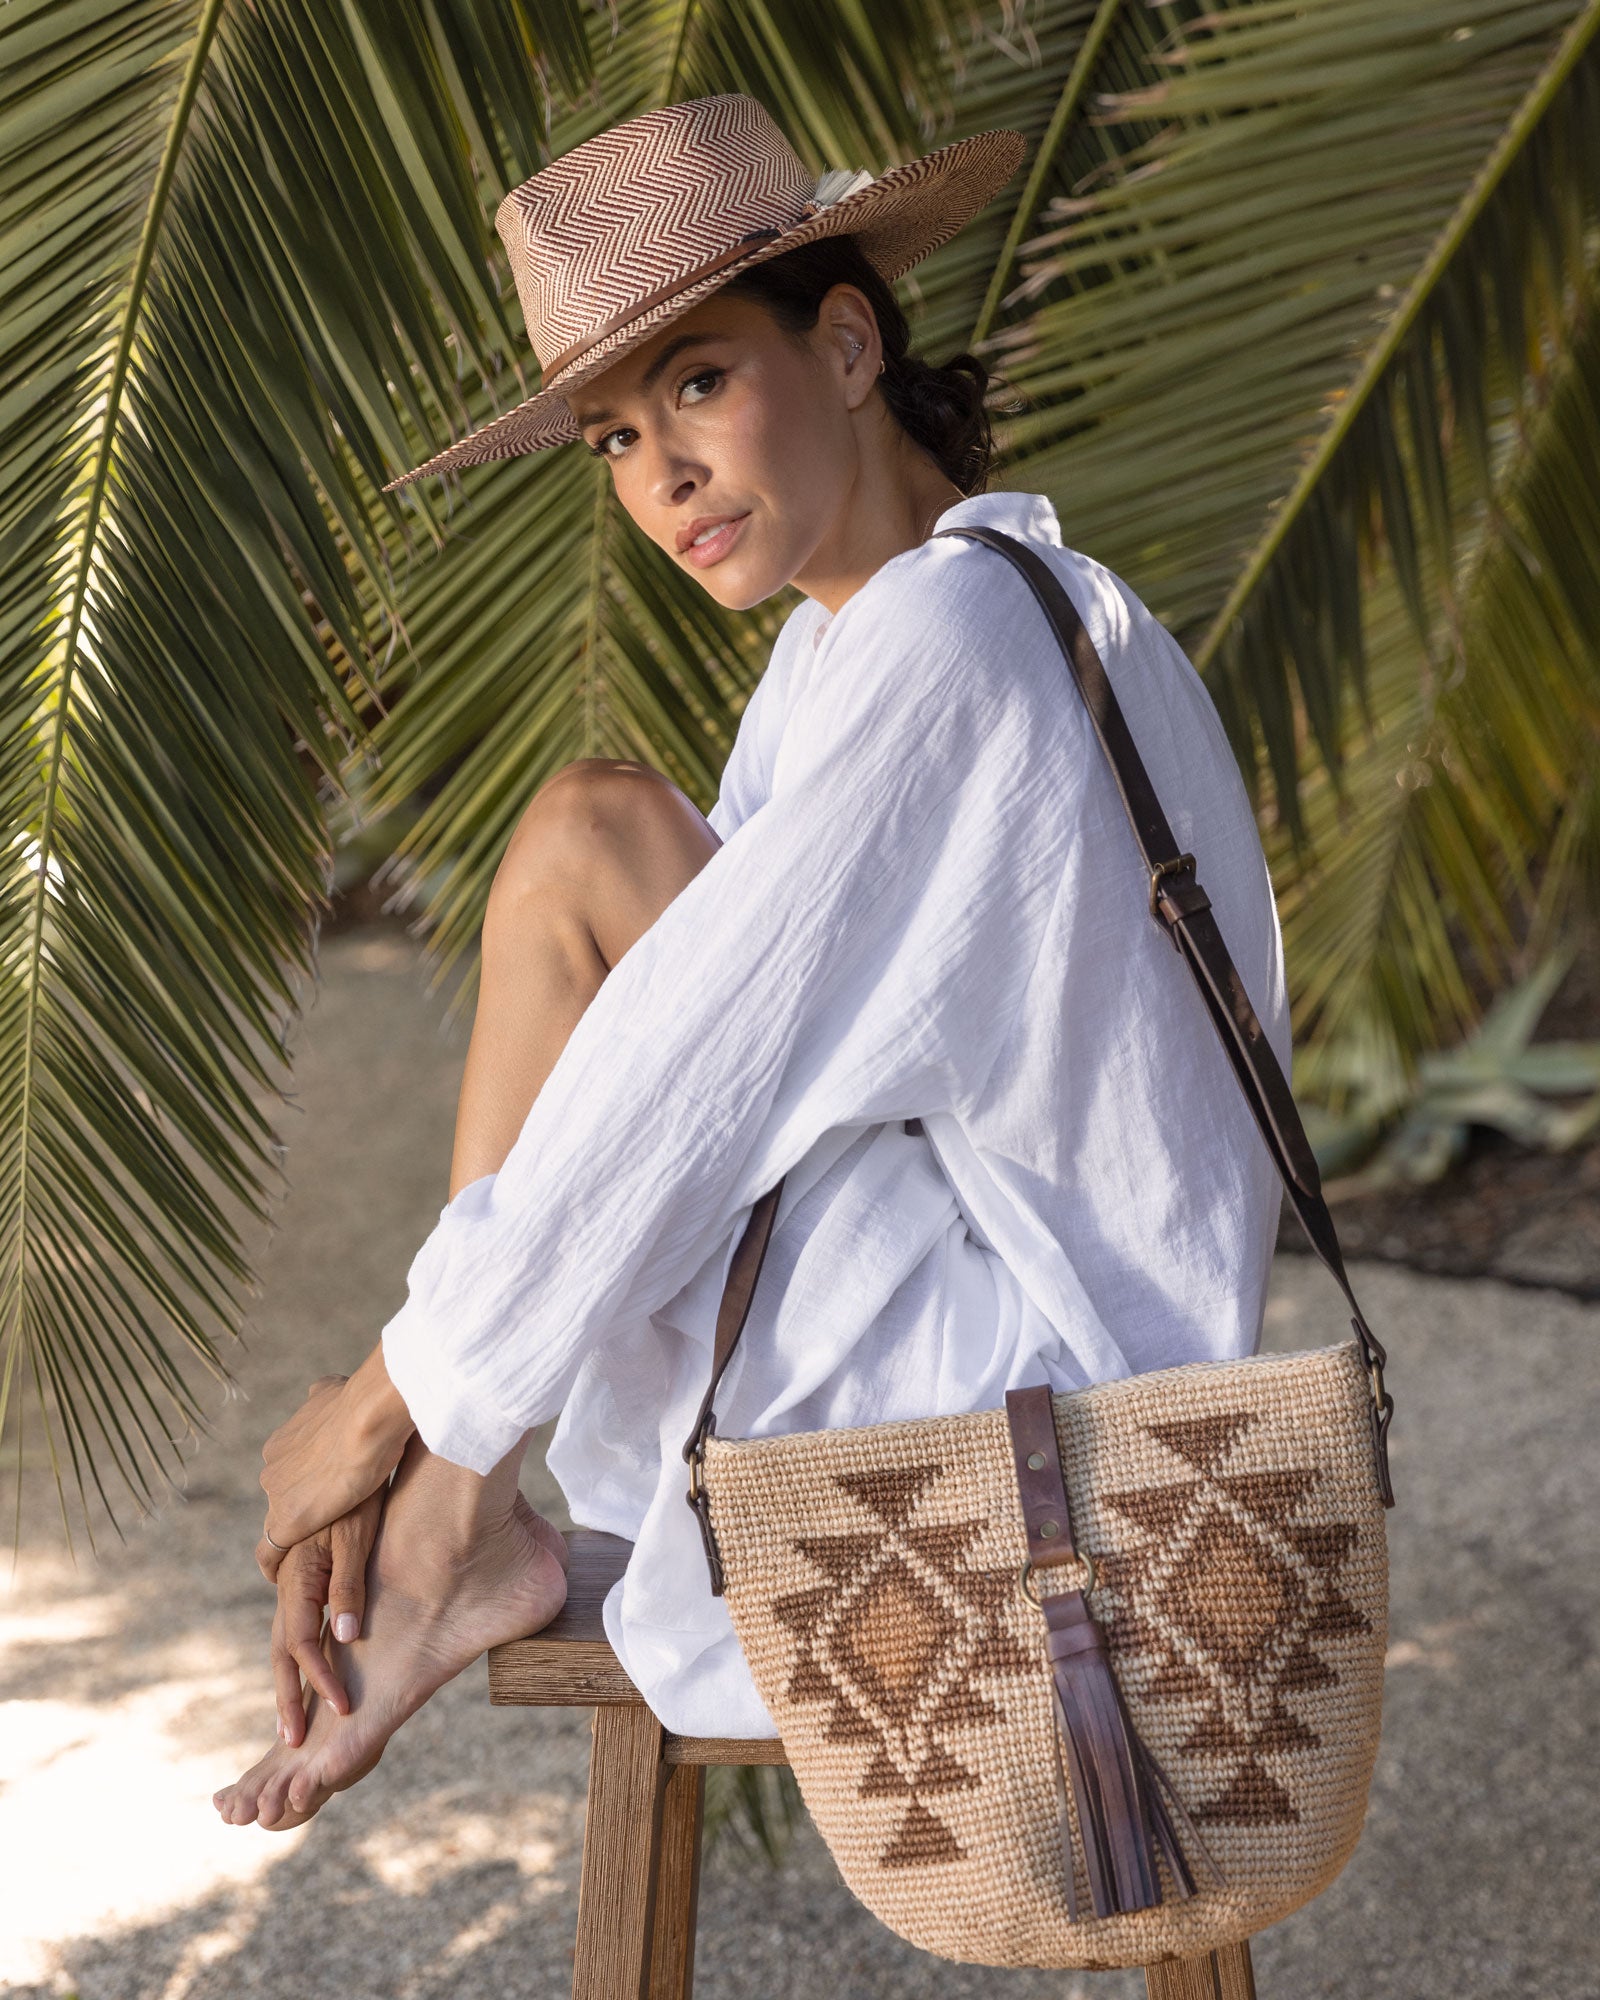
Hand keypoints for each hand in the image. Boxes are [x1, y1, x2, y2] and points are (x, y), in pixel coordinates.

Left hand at [257, 1350, 411, 1580]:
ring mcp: (276, 1495)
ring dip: (295, 1532)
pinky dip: (273, 1565)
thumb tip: (325, 1388)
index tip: (321, 1491)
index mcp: (282, 1441)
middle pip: (283, 1496)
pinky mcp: (286, 1522)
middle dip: (302, 1506)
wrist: (366, 1418)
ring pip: (278, 1522)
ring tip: (314, 1549)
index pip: (289, 1471)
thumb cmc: (361, 1403)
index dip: (307, 1482)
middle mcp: (272, 1465)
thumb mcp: (334, 1388)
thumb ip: (325, 1395)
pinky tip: (280, 1577)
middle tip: (330, 1518)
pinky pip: (269, 1552)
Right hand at [271, 1484, 384, 1745]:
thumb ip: (350, 1587)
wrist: (363, 1412)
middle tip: (293, 1734)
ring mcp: (278, 1524)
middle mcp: (278, 1551)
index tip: (334, 1716)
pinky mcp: (284, 1495)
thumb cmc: (369, 1476)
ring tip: (302, 1677)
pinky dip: (298, 1579)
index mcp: (297, 1567)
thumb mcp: (361, 1535)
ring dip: (294, 1629)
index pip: (301, 1641)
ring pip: (283, 1588)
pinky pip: (287, 1548)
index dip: (316, 1682)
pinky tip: (317, 1587)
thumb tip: (345, 1639)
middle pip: (281, 1628)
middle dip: (289, 1683)